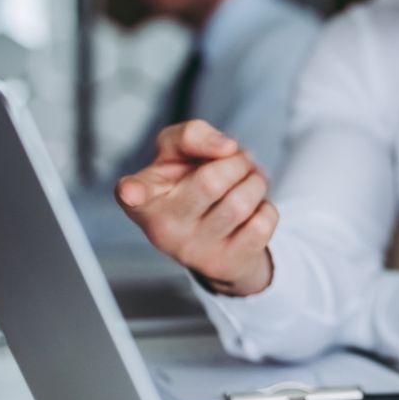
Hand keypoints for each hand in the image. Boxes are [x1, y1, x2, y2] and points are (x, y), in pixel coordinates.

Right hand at [114, 120, 276, 294]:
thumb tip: (226, 147)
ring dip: (256, 181)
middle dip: (238, 161)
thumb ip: (192, 134)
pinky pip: (263, 223)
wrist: (215, 235)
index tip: (131, 192)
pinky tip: (252, 211)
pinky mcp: (224, 265)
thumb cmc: (187, 184)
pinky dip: (266, 207)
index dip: (132, 191)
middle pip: (212, 181)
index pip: (132, 193)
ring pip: (242, 202)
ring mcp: (193, 251)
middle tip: (240, 160)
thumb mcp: (178, 152)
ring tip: (250, 180)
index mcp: (143, 198)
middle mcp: (162, 229)